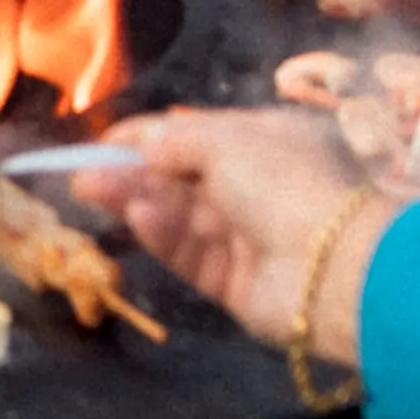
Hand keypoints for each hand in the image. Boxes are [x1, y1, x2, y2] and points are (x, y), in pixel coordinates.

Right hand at [73, 107, 394, 366]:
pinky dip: (163, 236)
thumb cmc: (283, 182)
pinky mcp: (234, 283)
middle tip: (82, 175)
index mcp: (260, 142)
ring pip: (179, 215)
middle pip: (178, 178)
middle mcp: (252, 186)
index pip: (191, 136)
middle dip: (131, 172)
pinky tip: (138, 219)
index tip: (100, 141)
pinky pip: (191, 254)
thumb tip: (144, 146)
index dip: (144, 137)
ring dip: (136, 200)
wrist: (337, 266)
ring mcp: (243, 237)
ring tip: (92, 191)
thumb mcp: (225, 140)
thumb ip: (174, 141)